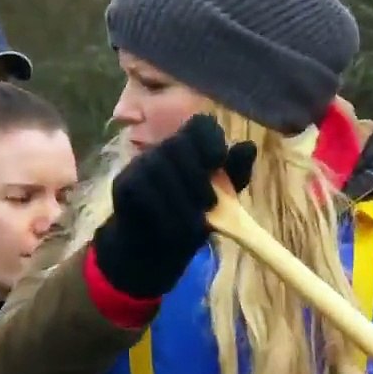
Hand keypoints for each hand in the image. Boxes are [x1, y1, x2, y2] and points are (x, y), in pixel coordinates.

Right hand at [92, 114, 255, 297]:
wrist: (156, 248)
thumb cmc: (191, 216)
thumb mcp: (223, 198)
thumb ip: (235, 173)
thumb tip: (249, 146)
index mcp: (191, 147)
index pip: (200, 125)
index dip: (210, 139)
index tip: (219, 161)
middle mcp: (163, 148)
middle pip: (177, 144)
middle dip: (196, 174)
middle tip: (211, 204)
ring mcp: (140, 164)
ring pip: (159, 167)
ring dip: (181, 199)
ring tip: (196, 226)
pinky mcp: (123, 184)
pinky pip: (142, 189)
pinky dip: (162, 211)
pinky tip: (174, 230)